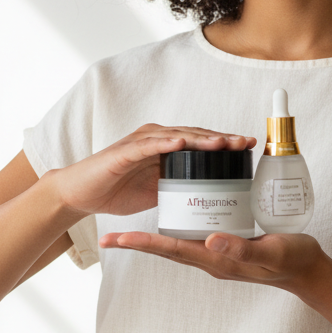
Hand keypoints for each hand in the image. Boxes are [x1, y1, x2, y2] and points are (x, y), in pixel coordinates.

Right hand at [56, 125, 255, 218]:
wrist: (81, 195)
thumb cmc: (116, 190)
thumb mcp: (156, 191)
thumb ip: (178, 187)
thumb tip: (206, 196)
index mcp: (166, 148)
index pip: (202, 143)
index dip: (226, 144)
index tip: (250, 147)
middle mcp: (157, 139)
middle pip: (196, 136)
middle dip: (222, 138)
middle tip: (246, 142)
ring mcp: (141, 143)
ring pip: (177, 137)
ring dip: (201, 138)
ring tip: (223, 142)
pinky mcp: (124, 151)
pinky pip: (149, 145)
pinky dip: (166, 143)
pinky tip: (182, 143)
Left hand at [97, 228, 331, 298]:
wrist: (310, 271)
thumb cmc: (293, 261)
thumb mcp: (270, 252)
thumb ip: (242, 248)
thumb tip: (208, 241)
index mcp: (216, 260)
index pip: (172, 249)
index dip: (143, 243)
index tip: (116, 239)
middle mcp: (212, 258)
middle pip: (167, 249)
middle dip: (138, 243)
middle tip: (108, 237)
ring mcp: (219, 254)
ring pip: (179, 244)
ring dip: (155, 238)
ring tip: (132, 230)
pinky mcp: (228, 247)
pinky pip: (196, 238)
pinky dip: (180, 228)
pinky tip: (179, 218)